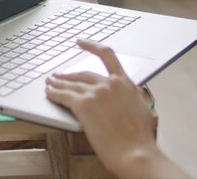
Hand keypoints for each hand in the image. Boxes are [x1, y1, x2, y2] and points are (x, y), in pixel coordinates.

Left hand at [45, 39, 162, 175]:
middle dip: (68, 75)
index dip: (91, 46)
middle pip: (83, 74)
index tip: (81, 42)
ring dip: (57, 83)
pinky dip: (54, 94)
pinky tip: (49, 94)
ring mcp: (97, 93)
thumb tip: (135, 100)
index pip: (107, 56)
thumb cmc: (142, 140)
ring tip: (49, 84)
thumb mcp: (147, 112)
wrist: (137, 154)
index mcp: (126, 84)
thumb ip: (136, 101)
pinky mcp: (84, 105)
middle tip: (59, 76)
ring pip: (71, 84)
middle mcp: (111, 84)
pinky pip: (63, 96)